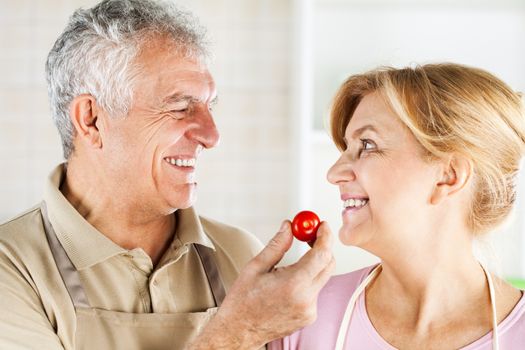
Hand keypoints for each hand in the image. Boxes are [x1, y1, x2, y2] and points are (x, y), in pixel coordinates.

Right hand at [190, 220, 334, 348]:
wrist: (238, 331)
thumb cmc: (242, 302)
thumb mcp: (255, 267)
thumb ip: (277, 245)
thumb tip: (289, 228)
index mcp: (293, 284)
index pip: (321, 254)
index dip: (324, 236)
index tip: (322, 226)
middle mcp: (306, 299)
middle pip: (328, 265)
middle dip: (322, 248)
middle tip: (310, 237)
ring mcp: (310, 310)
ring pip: (322, 278)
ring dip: (313, 266)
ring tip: (291, 266)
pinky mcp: (310, 317)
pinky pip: (315, 292)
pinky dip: (307, 282)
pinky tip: (289, 285)